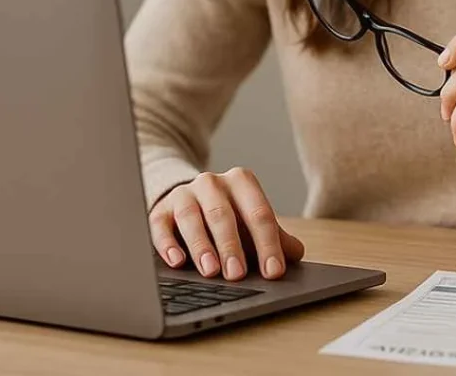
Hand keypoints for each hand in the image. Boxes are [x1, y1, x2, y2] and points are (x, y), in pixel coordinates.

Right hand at [148, 167, 304, 279]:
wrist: (189, 199)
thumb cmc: (228, 216)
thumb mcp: (251, 222)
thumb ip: (275, 236)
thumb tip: (296, 254)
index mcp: (241, 181)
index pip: (258, 212)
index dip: (267, 243)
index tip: (273, 271)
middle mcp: (212, 182)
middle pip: (223, 214)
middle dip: (231, 245)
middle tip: (237, 274)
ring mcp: (184, 194)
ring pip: (192, 217)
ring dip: (201, 245)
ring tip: (210, 271)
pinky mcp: (160, 210)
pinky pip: (161, 225)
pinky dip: (167, 243)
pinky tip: (176, 261)